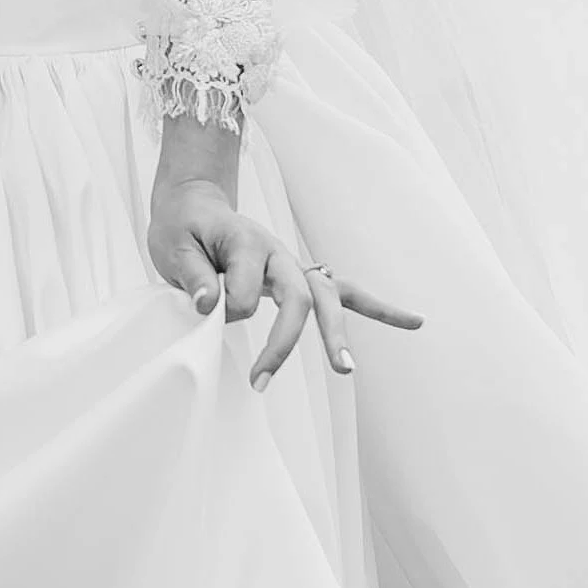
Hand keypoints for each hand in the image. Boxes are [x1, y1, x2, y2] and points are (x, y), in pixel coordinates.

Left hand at [149, 175, 422, 388]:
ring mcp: (295, 266)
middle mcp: (279, 253)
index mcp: (248, 243)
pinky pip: (346, 294)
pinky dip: (378, 309)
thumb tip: (209, 305)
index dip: (228, 307)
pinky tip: (413, 322)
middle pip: (300, 298)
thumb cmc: (183, 228)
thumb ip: (192, 274)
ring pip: (329, 299)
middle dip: (286, 341)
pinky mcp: (301, 278)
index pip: (246, 289)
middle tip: (262, 379)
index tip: (207, 314)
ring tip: (346, 369)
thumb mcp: (173, 246)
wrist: (195, 207)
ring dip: (337, 335)